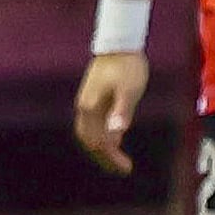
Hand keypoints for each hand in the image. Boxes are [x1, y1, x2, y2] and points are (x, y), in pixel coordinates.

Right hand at [74, 51, 147, 175]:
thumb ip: (123, 111)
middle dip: (104, 158)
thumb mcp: (130, 89)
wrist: (119, 44)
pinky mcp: (93, 99)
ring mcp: (87, 104)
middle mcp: (84, 109)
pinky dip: (103, 137)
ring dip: (102, 149)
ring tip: (117, 160)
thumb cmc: (128, 66)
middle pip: (89, 142)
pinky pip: (94, 125)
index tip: (127, 169)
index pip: (98, 142)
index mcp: (91, 109)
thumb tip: (118, 132)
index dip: (111, 158)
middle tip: (122, 169)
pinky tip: (116, 140)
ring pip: (89, 134)